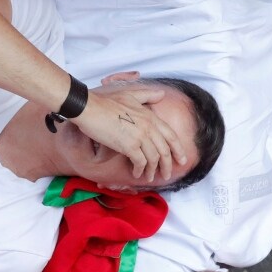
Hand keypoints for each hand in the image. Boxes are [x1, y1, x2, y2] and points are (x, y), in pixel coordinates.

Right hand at [70, 83, 188, 183]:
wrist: (89, 107)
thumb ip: (147, 95)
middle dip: (167, 165)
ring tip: (149, 177)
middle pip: (165, 150)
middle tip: (167, 175)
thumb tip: (162, 94)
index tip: (182, 160)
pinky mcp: (129, 146)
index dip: (178, 149)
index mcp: (150, 116)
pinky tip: (137, 174)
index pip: (171, 135)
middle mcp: (149, 127)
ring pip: (154, 159)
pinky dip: (140, 170)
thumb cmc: (106, 101)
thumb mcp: (130, 94)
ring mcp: (140, 136)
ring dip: (152, 171)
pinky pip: (140, 162)